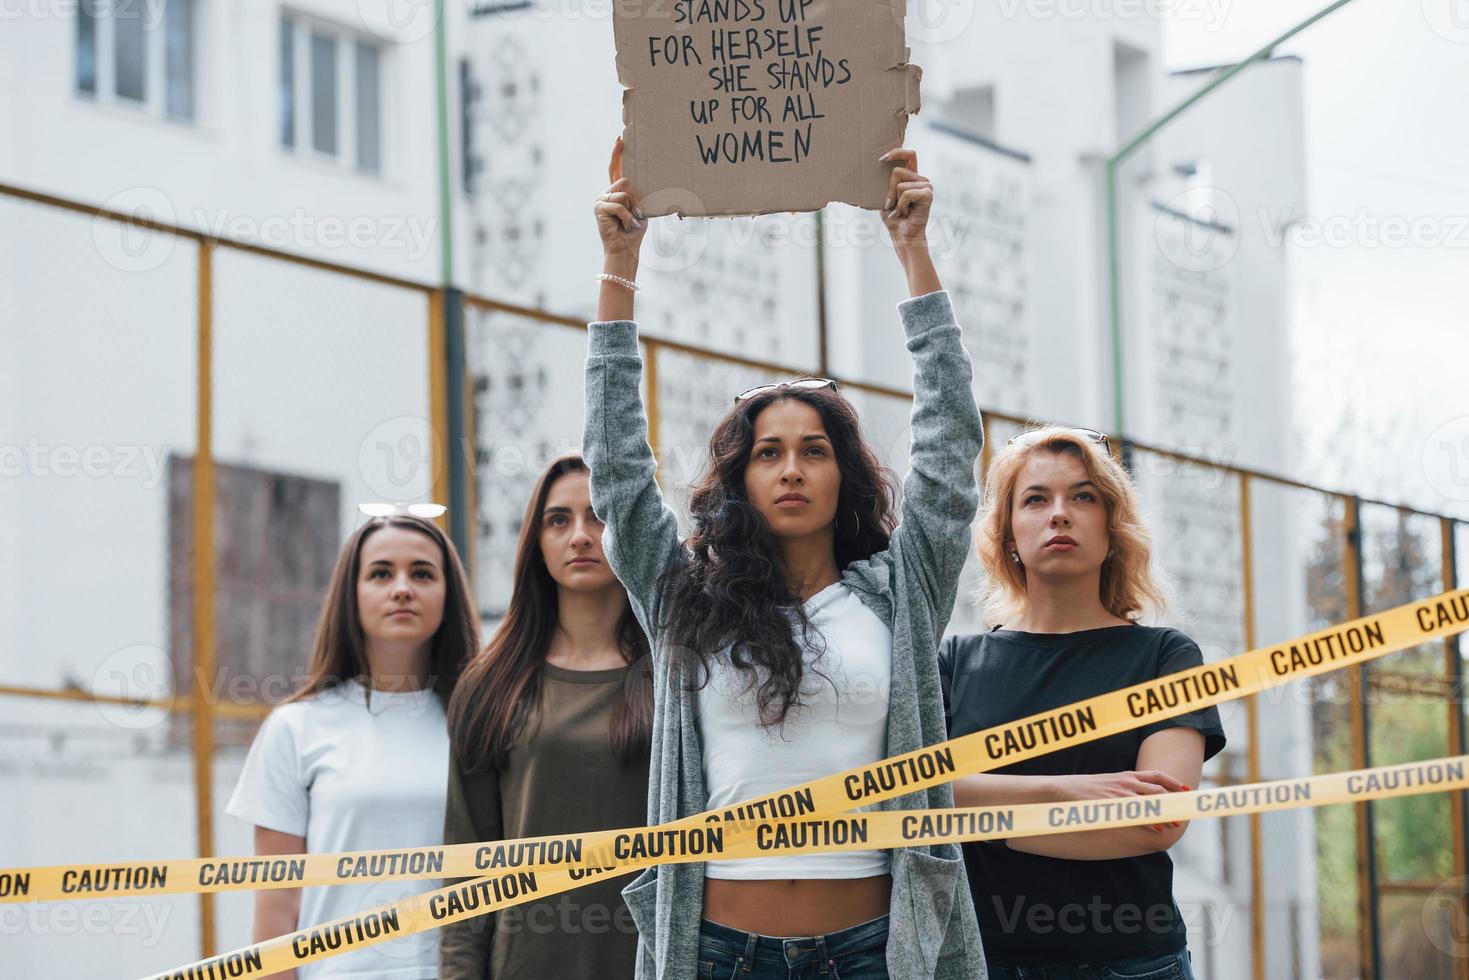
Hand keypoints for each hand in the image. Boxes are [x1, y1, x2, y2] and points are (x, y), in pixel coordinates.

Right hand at [595, 138, 646, 264]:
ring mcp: (600, 200)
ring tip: (629, 222)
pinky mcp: (599, 207)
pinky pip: (619, 204)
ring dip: (632, 209)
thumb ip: (635, 194)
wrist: (625, 249)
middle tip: (636, 215)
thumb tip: (630, 182)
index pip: (615, 170)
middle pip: (625, 181)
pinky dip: (626, 217)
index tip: (620, 139)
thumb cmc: (634, 231)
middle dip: (635, 199)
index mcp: (616, 193)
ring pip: (623, 193)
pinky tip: (623, 226)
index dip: (617, 155)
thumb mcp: (639, 209)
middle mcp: (606, 194)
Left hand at [879, 147, 932, 245]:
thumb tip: (879, 165)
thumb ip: (886, 182)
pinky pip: (906, 193)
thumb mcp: (886, 196)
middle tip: (892, 204)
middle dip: (889, 189)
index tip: (882, 159)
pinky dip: (901, 205)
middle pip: (897, 171)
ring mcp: (926, 186)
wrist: (903, 236)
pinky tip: (906, 213)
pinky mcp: (928, 195)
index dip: (897, 152)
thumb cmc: (894, 217)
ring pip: (900, 184)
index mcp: (912, 176)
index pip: (909, 154)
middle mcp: (921, 179)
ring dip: (895, 199)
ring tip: (901, 210)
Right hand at [1051, 771, 1186, 832]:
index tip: (1184, 788)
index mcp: (1124, 775)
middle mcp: (1126, 782)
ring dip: (1166, 813)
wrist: (1061, 789)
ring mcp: (1120, 793)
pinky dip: (1151, 822)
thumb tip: (1129, 797)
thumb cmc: (1080, 788)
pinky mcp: (1114, 806)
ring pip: (1151, 802)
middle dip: (1174, 800)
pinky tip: (1159, 829)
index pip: (1155, 775)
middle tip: (1185, 810)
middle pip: (1158, 789)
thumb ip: (1119, 787)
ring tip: (1176, 823)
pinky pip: (1138, 814)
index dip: (1173, 781)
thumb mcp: (1104, 783)